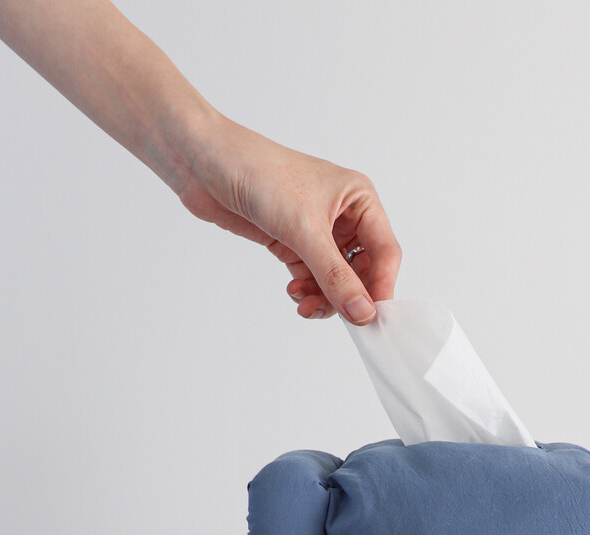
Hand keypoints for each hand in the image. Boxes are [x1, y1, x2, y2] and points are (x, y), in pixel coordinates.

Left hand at [179, 118, 399, 323]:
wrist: (203, 161)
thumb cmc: (258, 173)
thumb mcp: (304, 230)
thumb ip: (335, 276)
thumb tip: (363, 313)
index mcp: (359, 199)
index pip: (385, 252)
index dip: (381, 286)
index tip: (371, 317)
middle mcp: (344, 215)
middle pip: (362, 270)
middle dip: (347, 295)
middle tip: (335, 315)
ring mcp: (317, 230)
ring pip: (336, 278)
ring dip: (323, 297)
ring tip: (303, 304)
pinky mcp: (292, 242)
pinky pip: (312, 277)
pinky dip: (306, 290)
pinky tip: (293, 292)